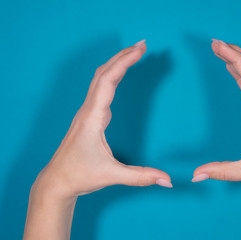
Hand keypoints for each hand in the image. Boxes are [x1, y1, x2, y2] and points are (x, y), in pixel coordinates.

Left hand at [33, 40, 171, 200]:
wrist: (57, 180)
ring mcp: (86, 111)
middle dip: (122, 56)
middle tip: (142, 44)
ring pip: (99, 78)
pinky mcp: (88, 115)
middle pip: (103, 73)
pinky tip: (119, 73)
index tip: (140, 50)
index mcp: (93, 118)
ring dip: (116, 62)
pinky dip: (111, 74)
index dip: (124, 63)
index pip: (108, 81)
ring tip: (134, 53)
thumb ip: (141, 176)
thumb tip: (167, 179)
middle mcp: (88, 110)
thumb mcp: (112, 175)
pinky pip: (99, 87)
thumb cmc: (80, 175)